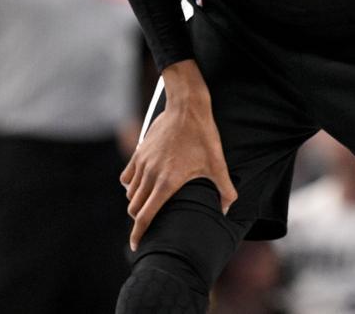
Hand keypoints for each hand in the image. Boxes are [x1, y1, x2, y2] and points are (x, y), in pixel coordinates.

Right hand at [120, 88, 236, 250]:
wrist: (186, 107)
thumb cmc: (203, 136)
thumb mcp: (217, 164)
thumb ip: (224, 190)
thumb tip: (227, 210)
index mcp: (167, 183)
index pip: (145, 216)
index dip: (139, 234)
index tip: (137, 246)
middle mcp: (150, 175)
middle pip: (135, 208)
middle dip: (140, 220)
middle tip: (148, 225)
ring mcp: (142, 163)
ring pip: (130, 193)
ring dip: (136, 202)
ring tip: (148, 205)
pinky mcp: (139, 153)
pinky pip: (127, 177)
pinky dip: (131, 185)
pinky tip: (141, 185)